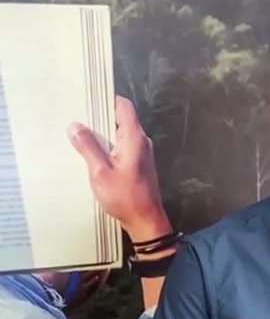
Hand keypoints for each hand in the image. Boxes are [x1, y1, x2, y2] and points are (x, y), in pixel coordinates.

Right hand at [67, 95, 170, 241]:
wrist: (145, 220)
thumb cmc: (126, 197)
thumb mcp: (100, 172)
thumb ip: (88, 147)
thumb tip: (75, 126)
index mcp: (134, 138)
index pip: (124, 106)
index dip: (106, 99)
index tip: (87, 98)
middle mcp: (141, 142)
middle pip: (121, 118)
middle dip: (99, 116)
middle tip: (76, 117)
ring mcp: (141, 153)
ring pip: (119, 133)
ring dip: (102, 133)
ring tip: (79, 133)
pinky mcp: (138, 163)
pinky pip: (121, 146)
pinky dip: (108, 145)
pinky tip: (92, 152)